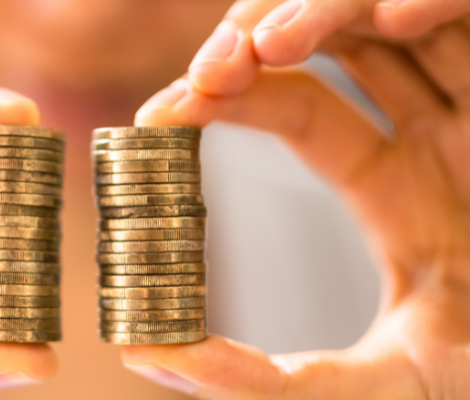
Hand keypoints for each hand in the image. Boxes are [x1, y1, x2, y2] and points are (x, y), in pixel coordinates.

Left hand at [129, 19, 469, 399]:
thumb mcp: (377, 385)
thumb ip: (262, 380)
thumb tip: (146, 354)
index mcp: (399, 184)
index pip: (298, 103)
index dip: (227, 93)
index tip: (161, 111)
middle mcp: (448, 131)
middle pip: (343, 38)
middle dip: (268, 31)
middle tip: (212, 64)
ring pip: (407, 8)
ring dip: (334, 4)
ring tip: (272, 40)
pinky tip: (395, 15)